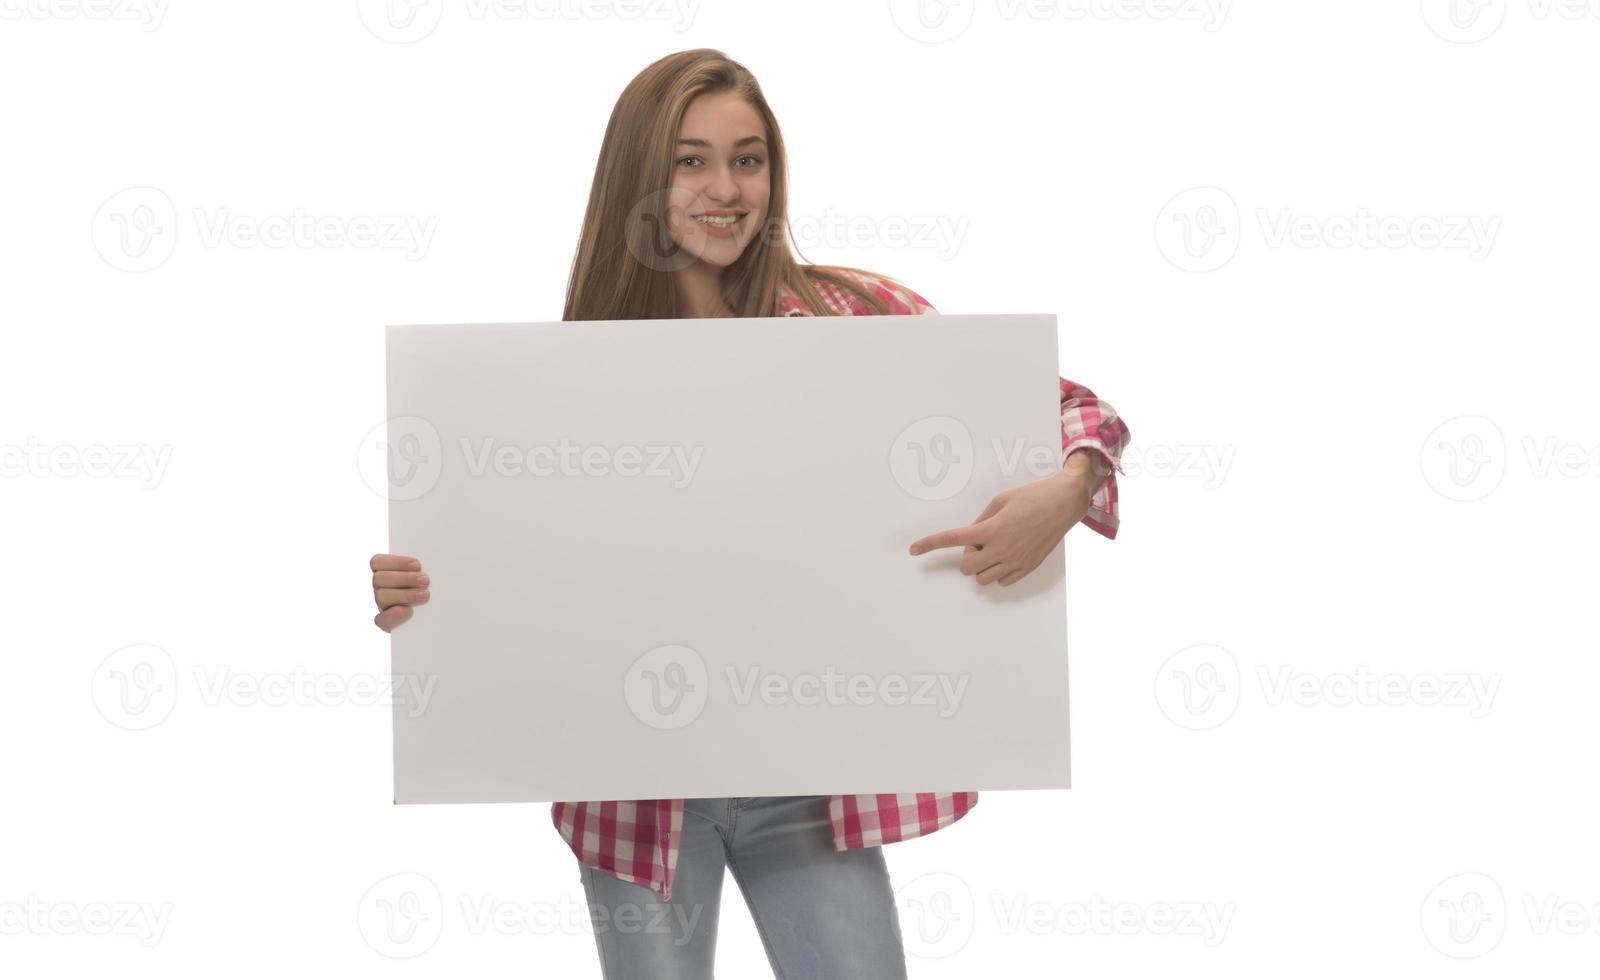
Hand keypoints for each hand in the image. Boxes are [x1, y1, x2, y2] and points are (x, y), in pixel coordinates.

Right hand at [371, 554, 428, 631]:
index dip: (396, 562)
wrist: (436, 616)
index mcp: (386, 571)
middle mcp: (381, 587)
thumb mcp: (426, 575)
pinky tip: (409, 611)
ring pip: (381, 596)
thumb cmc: (430, 588)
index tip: (418, 565)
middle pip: (379, 578)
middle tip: (425, 581)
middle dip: (405, 578)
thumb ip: (423, 567)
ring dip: (404, 595)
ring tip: (425, 595)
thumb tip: (432, 556)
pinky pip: (381, 619)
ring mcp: (382, 604)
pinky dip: (394, 615)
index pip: (378, 562)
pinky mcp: (386, 622)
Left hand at [907, 456, 1099, 586]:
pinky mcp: (1028, 567)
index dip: (930, 544)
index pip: (953, 539)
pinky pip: (1002, 581)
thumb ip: (982, 520)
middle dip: (968, 556)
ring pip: (983, 578)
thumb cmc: (1033, 496)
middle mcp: (1002, 548)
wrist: (1064, 502)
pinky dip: (998, 572)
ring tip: (996, 548)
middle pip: (967, 567)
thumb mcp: (1000, 500)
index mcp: (992, 528)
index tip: (914, 549)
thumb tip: (972, 536)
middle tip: (981, 541)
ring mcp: (1016, 560)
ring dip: (982, 565)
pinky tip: (1007, 556)